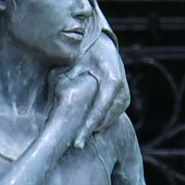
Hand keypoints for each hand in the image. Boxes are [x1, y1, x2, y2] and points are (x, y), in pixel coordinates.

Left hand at [80, 10, 129, 136]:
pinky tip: (90, 127)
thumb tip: (60, 94)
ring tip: (80, 137)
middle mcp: (121, 82)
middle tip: (77, 143)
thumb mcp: (72, 59)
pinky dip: (103, 120)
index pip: (103, 103)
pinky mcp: (123, 93)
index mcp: (111, 74)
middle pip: (110, 113)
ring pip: (113, 114)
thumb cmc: (81, 49)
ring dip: (98, 126)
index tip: (79, 138)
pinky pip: (115, 111)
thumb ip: (68, 77)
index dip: (91, 122)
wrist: (96, 40)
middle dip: (93, 129)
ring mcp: (124, 88)